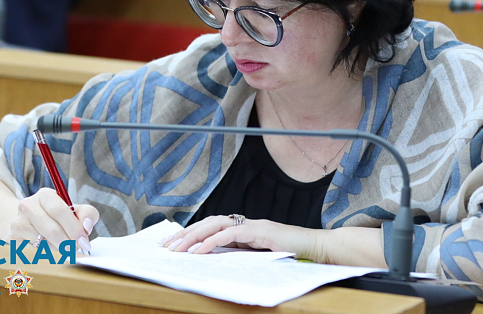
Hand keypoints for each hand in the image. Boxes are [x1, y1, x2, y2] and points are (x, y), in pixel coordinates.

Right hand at [9, 187, 98, 253]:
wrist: (28, 221)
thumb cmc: (57, 217)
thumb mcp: (74, 210)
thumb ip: (87, 214)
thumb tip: (86, 227)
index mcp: (45, 195)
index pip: (60, 211)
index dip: (74, 228)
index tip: (84, 241)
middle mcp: (27, 206)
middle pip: (52, 230)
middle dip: (68, 243)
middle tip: (77, 249)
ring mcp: (17, 222)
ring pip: (43, 244)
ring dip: (58, 250)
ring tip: (62, 247)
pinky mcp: (11, 239)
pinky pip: (34, 253)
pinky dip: (45, 255)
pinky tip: (47, 249)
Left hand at [159, 215, 321, 259]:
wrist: (316, 248)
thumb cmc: (291, 254)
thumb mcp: (258, 256)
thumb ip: (239, 255)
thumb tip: (213, 261)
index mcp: (242, 229)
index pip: (210, 227)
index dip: (190, 234)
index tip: (172, 243)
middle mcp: (244, 223)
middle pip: (207, 222)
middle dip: (185, 233)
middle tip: (166, 245)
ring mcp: (252, 225)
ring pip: (215, 224)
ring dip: (194, 236)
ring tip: (178, 248)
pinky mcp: (260, 231)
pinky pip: (230, 234)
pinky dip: (213, 241)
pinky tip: (200, 250)